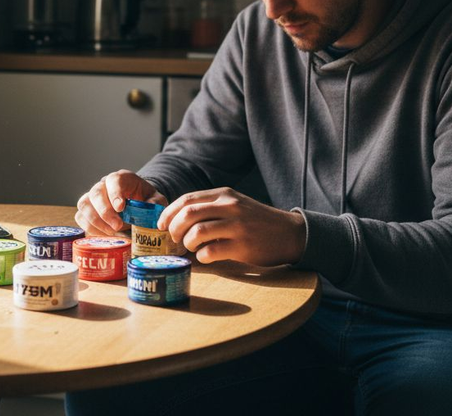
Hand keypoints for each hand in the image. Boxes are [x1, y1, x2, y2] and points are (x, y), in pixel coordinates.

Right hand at [74, 170, 166, 235]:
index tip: (121, 208)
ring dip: (96, 221)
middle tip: (117, 226)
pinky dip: (90, 227)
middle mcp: (103, 184)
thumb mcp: (155, 199)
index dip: (115, 194)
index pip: (114, 181)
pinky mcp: (86, 209)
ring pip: (84, 204)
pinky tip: (104, 234)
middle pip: (96, 193)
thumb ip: (155, 203)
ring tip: (111, 232)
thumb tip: (150, 209)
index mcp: (121, 178)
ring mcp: (92, 196)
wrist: (135, 202)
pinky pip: (80, 216)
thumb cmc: (145, 199)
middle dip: (105, 212)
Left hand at [157, 187, 306, 265]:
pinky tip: (206, 257)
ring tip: (192, 248)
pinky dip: (201, 257)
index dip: (169, 213)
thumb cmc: (256, 220)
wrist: (289, 233)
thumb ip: (210, 207)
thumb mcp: (234, 204)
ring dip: (187, 244)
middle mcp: (229, 206)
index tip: (161, 225)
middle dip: (174, 229)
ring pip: (197, 233)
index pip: (187, 199)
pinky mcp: (243, 246)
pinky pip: (211, 252)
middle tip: (174, 239)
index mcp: (224, 194)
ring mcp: (237, 226)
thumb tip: (177, 220)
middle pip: (188, 214)